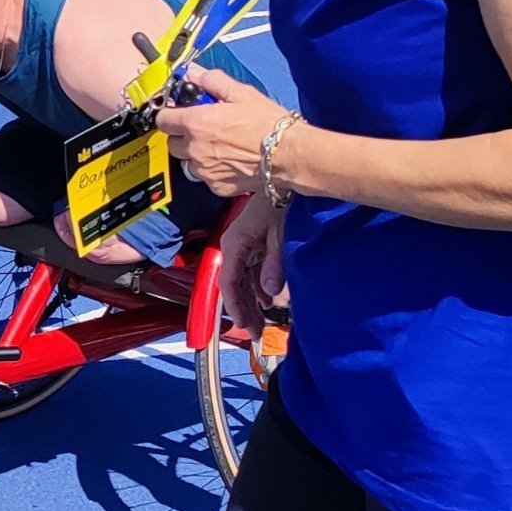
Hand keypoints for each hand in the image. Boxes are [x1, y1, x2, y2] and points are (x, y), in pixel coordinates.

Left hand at [152, 64, 294, 198]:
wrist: (289, 155)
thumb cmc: (268, 124)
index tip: (177, 113)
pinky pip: (206, 178)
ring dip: (196, 155)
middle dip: (182, 136)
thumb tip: (194, 72)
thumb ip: (212, 81)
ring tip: (218, 147)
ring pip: (188, 163)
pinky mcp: (217, 186)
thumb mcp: (241, 94)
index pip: (163, 120)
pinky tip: (230, 162)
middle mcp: (195, 149)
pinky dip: (212, 171)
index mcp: (196, 123)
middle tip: (202, 130)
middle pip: (173, 143)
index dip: (169, 115)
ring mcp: (205, 170)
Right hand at [215, 196, 286, 346]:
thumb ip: (274, 265)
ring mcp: (244, 246)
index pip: (229, 282)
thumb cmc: (278, 201)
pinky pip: (252, 271)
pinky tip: (268, 299)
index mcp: (234, 244)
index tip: (244, 325)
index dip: (236, 306)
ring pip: (244, 281)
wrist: (282, 178)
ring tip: (263, 321)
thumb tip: (270, 291)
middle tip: (256, 332)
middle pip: (235, 285)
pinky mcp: (254, 244)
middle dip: (245, 310)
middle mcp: (235, 247)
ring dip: (253, 301)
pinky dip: (260, 287)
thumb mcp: (278, 235)